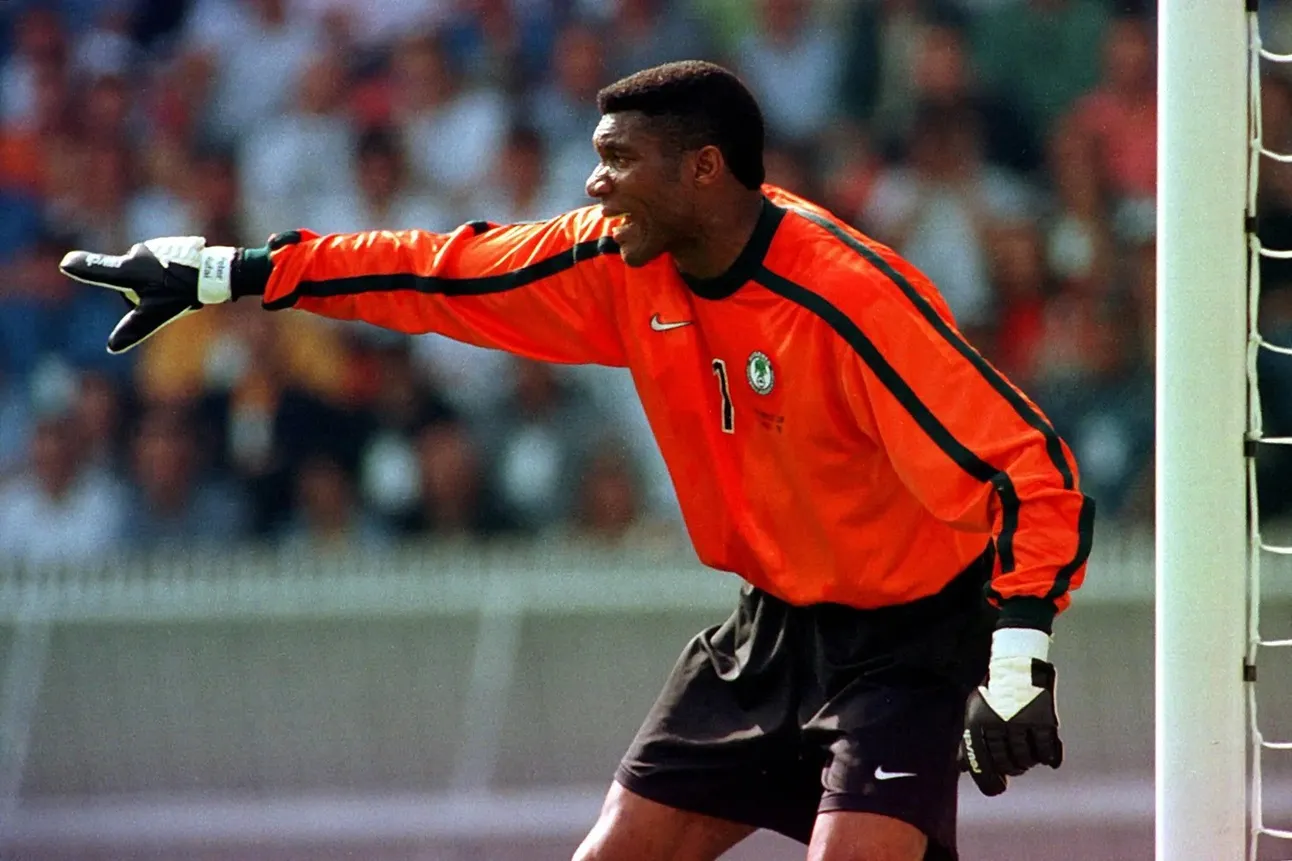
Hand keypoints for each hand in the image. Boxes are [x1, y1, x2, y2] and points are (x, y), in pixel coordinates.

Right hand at [59, 236, 236, 353]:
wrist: (214, 272)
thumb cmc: (183, 293)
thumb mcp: (156, 314)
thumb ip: (132, 329)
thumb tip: (112, 347)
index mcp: (128, 269)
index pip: (98, 270)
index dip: (80, 268)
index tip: (66, 263)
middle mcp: (135, 253)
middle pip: (126, 280)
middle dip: (141, 293)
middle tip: (165, 299)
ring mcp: (151, 246)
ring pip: (143, 272)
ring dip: (156, 283)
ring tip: (176, 290)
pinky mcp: (164, 244)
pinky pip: (158, 265)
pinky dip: (167, 274)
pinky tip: (183, 280)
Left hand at [960, 628, 1062, 796]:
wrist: (1016, 665)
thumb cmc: (993, 693)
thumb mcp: (974, 713)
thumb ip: (968, 741)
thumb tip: (962, 769)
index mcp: (977, 725)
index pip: (982, 765)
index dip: (989, 781)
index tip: (998, 788)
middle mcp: (997, 726)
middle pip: (1006, 764)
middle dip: (1011, 770)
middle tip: (1015, 766)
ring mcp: (1021, 723)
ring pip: (1026, 760)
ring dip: (1028, 763)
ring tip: (1028, 756)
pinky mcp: (1042, 720)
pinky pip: (1046, 750)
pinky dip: (1048, 757)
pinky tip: (1047, 757)